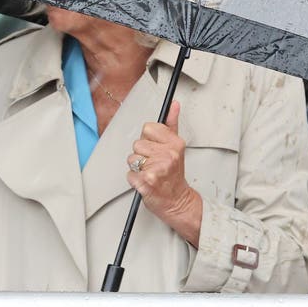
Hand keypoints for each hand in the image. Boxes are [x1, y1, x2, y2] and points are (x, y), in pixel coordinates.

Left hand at [126, 102, 201, 243]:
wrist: (178, 201)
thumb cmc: (174, 175)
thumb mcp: (177, 147)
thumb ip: (172, 123)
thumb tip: (173, 104)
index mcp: (174, 143)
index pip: (148, 128)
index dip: (148, 139)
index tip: (155, 149)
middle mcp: (167, 155)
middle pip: (137, 144)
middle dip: (142, 155)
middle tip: (153, 164)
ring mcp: (158, 169)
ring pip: (131, 159)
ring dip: (137, 168)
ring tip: (150, 173)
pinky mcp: (147, 183)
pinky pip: (129, 174)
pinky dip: (134, 180)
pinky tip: (146, 182)